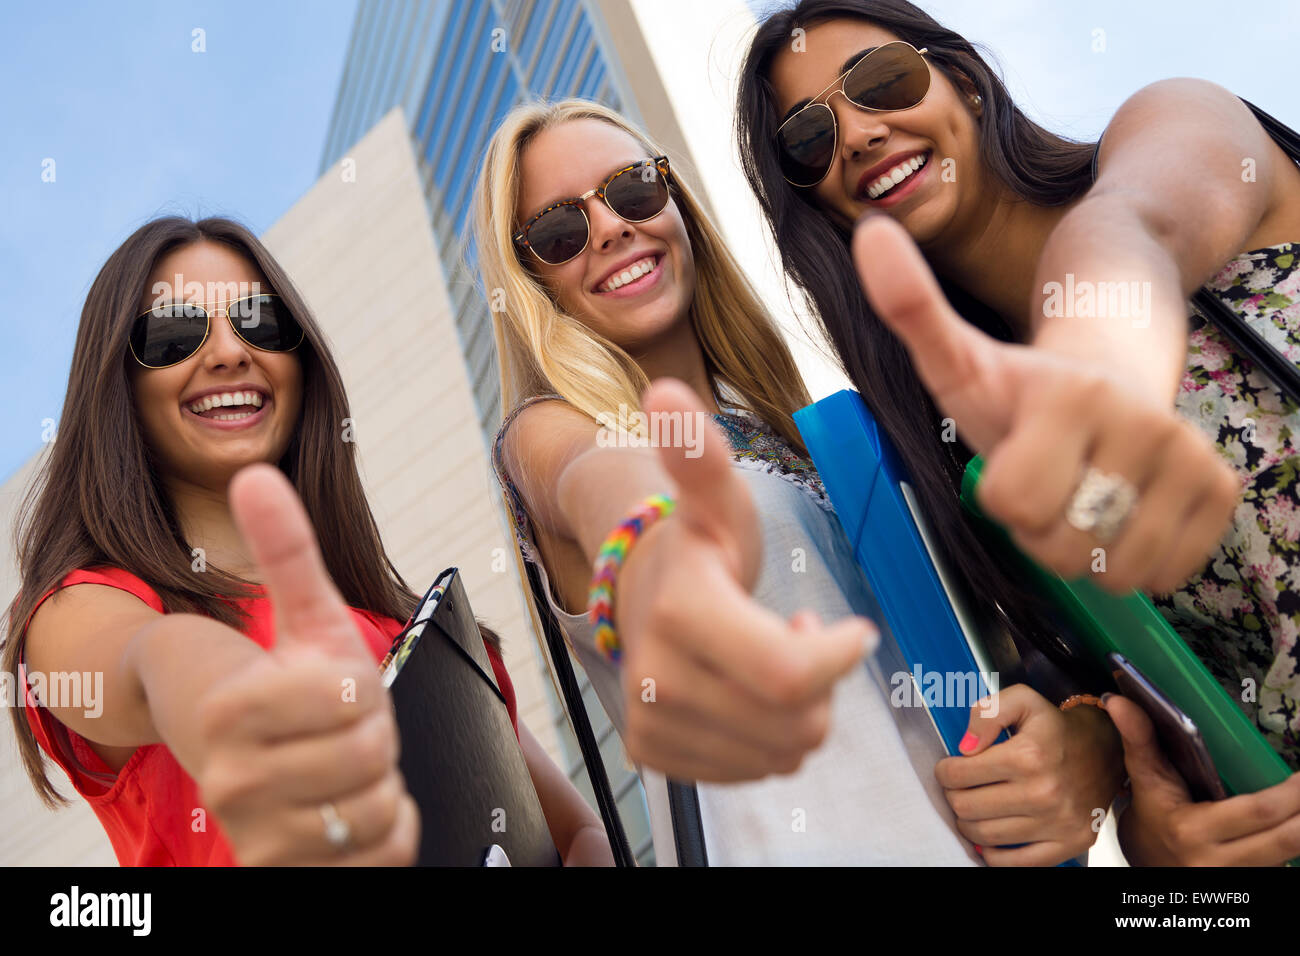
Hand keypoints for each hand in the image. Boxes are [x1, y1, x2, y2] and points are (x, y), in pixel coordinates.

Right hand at [191, 463, 418, 865]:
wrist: (244, 760)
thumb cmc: (285, 684)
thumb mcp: (301, 615)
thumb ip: (287, 549)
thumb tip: (256, 474)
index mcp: (231, 710)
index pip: (353, 694)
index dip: (363, 686)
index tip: (338, 686)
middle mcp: (233, 781)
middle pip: (371, 753)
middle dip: (376, 734)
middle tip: (348, 730)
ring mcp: (259, 836)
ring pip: (378, 808)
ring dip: (382, 784)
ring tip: (344, 768)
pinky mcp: (287, 876)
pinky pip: (381, 857)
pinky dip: (386, 833)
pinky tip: (351, 810)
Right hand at [614, 378, 875, 781]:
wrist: (638, 593)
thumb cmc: (699, 546)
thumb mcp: (718, 501)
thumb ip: (702, 456)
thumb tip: (664, 393)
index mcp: (679, 612)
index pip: (788, 677)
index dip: (837, 658)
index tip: (853, 630)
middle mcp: (654, 678)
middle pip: (794, 721)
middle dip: (819, 683)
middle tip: (796, 634)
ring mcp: (651, 723)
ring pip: (781, 753)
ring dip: (795, 711)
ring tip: (768, 660)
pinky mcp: (655, 755)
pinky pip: (754, 773)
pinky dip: (768, 738)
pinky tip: (747, 693)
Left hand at [852, 214, 1240, 594]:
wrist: (1111, 370)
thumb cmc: (1020, 386)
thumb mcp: (957, 356)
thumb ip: (911, 307)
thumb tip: (870, 233)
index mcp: (1069, 395)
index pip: (1014, 506)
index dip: (1001, 496)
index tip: (1012, 458)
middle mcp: (1141, 423)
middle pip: (1065, 547)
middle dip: (1042, 530)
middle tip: (1048, 481)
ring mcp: (1189, 457)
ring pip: (1117, 571)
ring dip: (1089, 549)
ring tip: (1084, 493)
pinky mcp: (1220, 489)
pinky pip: (1167, 574)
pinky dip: (1138, 559)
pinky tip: (1125, 509)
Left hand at [935, 684, 1124, 864]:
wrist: (1106, 750)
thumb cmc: (1056, 727)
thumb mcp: (1022, 701)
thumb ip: (987, 713)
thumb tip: (965, 747)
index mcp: (1028, 755)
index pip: (958, 774)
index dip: (944, 771)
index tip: (949, 769)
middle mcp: (1044, 792)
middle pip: (967, 807)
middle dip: (953, 796)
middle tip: (959, 789)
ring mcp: (1058, 822)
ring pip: (985, 836)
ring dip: (969, 823)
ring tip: (974, 807)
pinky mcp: (1071, 843)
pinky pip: (1017, 863)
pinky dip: (993, 854)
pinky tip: (989, 838)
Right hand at [1104, 693, 1299, 864]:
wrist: (1148, 861)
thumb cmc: (1151, 815)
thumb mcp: (1144, 778)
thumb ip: (1139, 739)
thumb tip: (1119, 701)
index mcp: (1192, 830)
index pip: (1255, 812)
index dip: (1289, 795)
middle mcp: (1217, 861)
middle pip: (1285, 839)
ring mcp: (1235, 876)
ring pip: (1288, 854)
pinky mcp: (1248, 880)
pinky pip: (1281, 864)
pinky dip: (1292, 840)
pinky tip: (1294, 820)